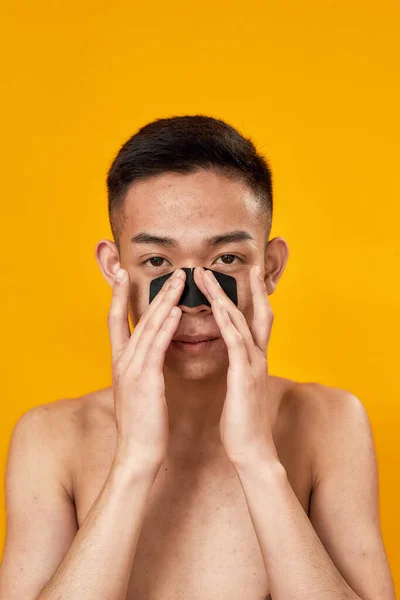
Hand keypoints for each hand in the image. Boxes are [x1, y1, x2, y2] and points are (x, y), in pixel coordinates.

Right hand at [108, 267, 184, 470]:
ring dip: (164, 302)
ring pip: (148, 327)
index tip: (123, 275)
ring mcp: (132, 370)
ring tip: (179, 281)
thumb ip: (140, 369)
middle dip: (153, 292)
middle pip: (137, 318)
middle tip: (168, 272)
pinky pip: (156, 347)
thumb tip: (149, 356)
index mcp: (120, 363)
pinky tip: (175, 311)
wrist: (137, 453)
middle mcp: (122, 362)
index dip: (119, 297)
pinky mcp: (145, 380)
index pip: (116, 321)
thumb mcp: (137, 391)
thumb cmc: (142, 424)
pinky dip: (165, 327)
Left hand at [194, 265, 277, 465]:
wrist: (251, 450)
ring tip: (208, 277)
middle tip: (248, 266)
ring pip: (242, 322)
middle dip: (251, 288)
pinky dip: (228, 323)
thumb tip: (232, 357)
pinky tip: (219, 309)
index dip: (251, 298)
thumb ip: (238, 369)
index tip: (246, 277)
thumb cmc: (241, 422)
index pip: (255, 321)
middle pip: (257, 314)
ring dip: (225, 297)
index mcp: (254, 360)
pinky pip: (236, 343)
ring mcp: (253, 365)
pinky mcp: (244, 377)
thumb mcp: (240, 389)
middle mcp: (258, 357)